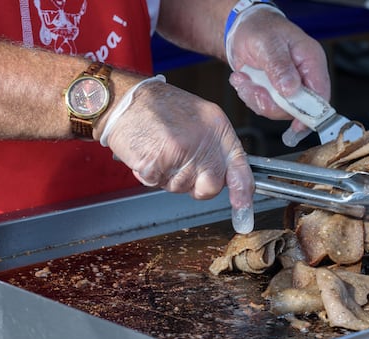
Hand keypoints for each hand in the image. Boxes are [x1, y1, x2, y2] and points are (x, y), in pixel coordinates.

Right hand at [101, 79, 254, 232]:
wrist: (125, 99)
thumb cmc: (158, 108)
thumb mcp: (198, 118)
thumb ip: (214, 146)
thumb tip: (224, 176)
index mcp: (217, 127)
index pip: (239, 165)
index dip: (243, 191)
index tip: (243, 208)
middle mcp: (203, 140)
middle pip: (211, 186)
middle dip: (195, 186)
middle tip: (179, 167)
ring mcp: (181, 153)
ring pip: (180, 188)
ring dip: (167, 177)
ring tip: (159, 151)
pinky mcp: (158, 162)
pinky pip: (156, 183)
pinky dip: (149, 174)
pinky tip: (147, 153)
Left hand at [226, 8, 329, 135]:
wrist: (242, 31)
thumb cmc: (261, 29)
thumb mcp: (269, 44)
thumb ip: (280, 67)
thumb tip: (291, 89)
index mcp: (311, 61)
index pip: (320, 94)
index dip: (312, 113)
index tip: (297, 125)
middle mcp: (302, 77)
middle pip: (297, 108)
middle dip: (271, 103)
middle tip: (254, 89)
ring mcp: (288, 87)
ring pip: (277, 110)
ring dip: (256, 98)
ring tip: (244, 80)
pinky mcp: (273, 94)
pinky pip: (264, 106)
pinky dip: (250, 97)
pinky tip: (243, 80)